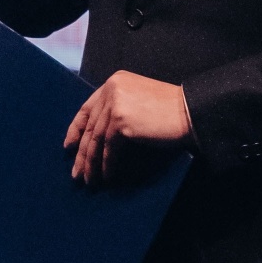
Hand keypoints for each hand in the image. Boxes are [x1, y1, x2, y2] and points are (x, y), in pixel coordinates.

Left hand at [65, 71, 191, 183]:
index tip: (69, 146)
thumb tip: (99, 136)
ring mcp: (115, 104)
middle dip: (82, 153)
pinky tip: (107, 177)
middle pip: (91, 127)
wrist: (192, 112)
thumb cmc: (172, 111)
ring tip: (90, 181)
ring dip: (92, 164)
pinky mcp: (121, 121)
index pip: (87, 108)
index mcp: (115, 82)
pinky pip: (108, 149)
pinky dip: (107, 165)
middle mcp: (112, 89)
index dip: (76, 129)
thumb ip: (119, 108)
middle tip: (77, 173)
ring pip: (97, 140)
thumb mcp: (139, 101)